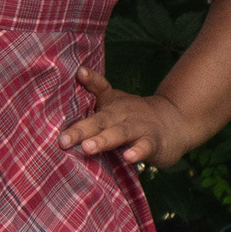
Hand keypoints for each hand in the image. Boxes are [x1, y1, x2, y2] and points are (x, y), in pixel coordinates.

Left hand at [59, 68, 203, 167]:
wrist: (175, 122)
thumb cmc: (133, 117)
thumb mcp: (112, 107)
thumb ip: (90, 107)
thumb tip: (54, 113)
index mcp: (110, 104)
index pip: (100, 88)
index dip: (90, 80)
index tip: (78, 73)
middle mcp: (122, 113)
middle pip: (100, 120)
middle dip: (80, 129)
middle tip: (62, 139)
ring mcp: (139, 127)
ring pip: (119, 133)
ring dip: (103, 140)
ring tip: (88, 147)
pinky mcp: (153, 142)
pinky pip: (144, 147)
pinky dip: (136, 152)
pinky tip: (128, 158)